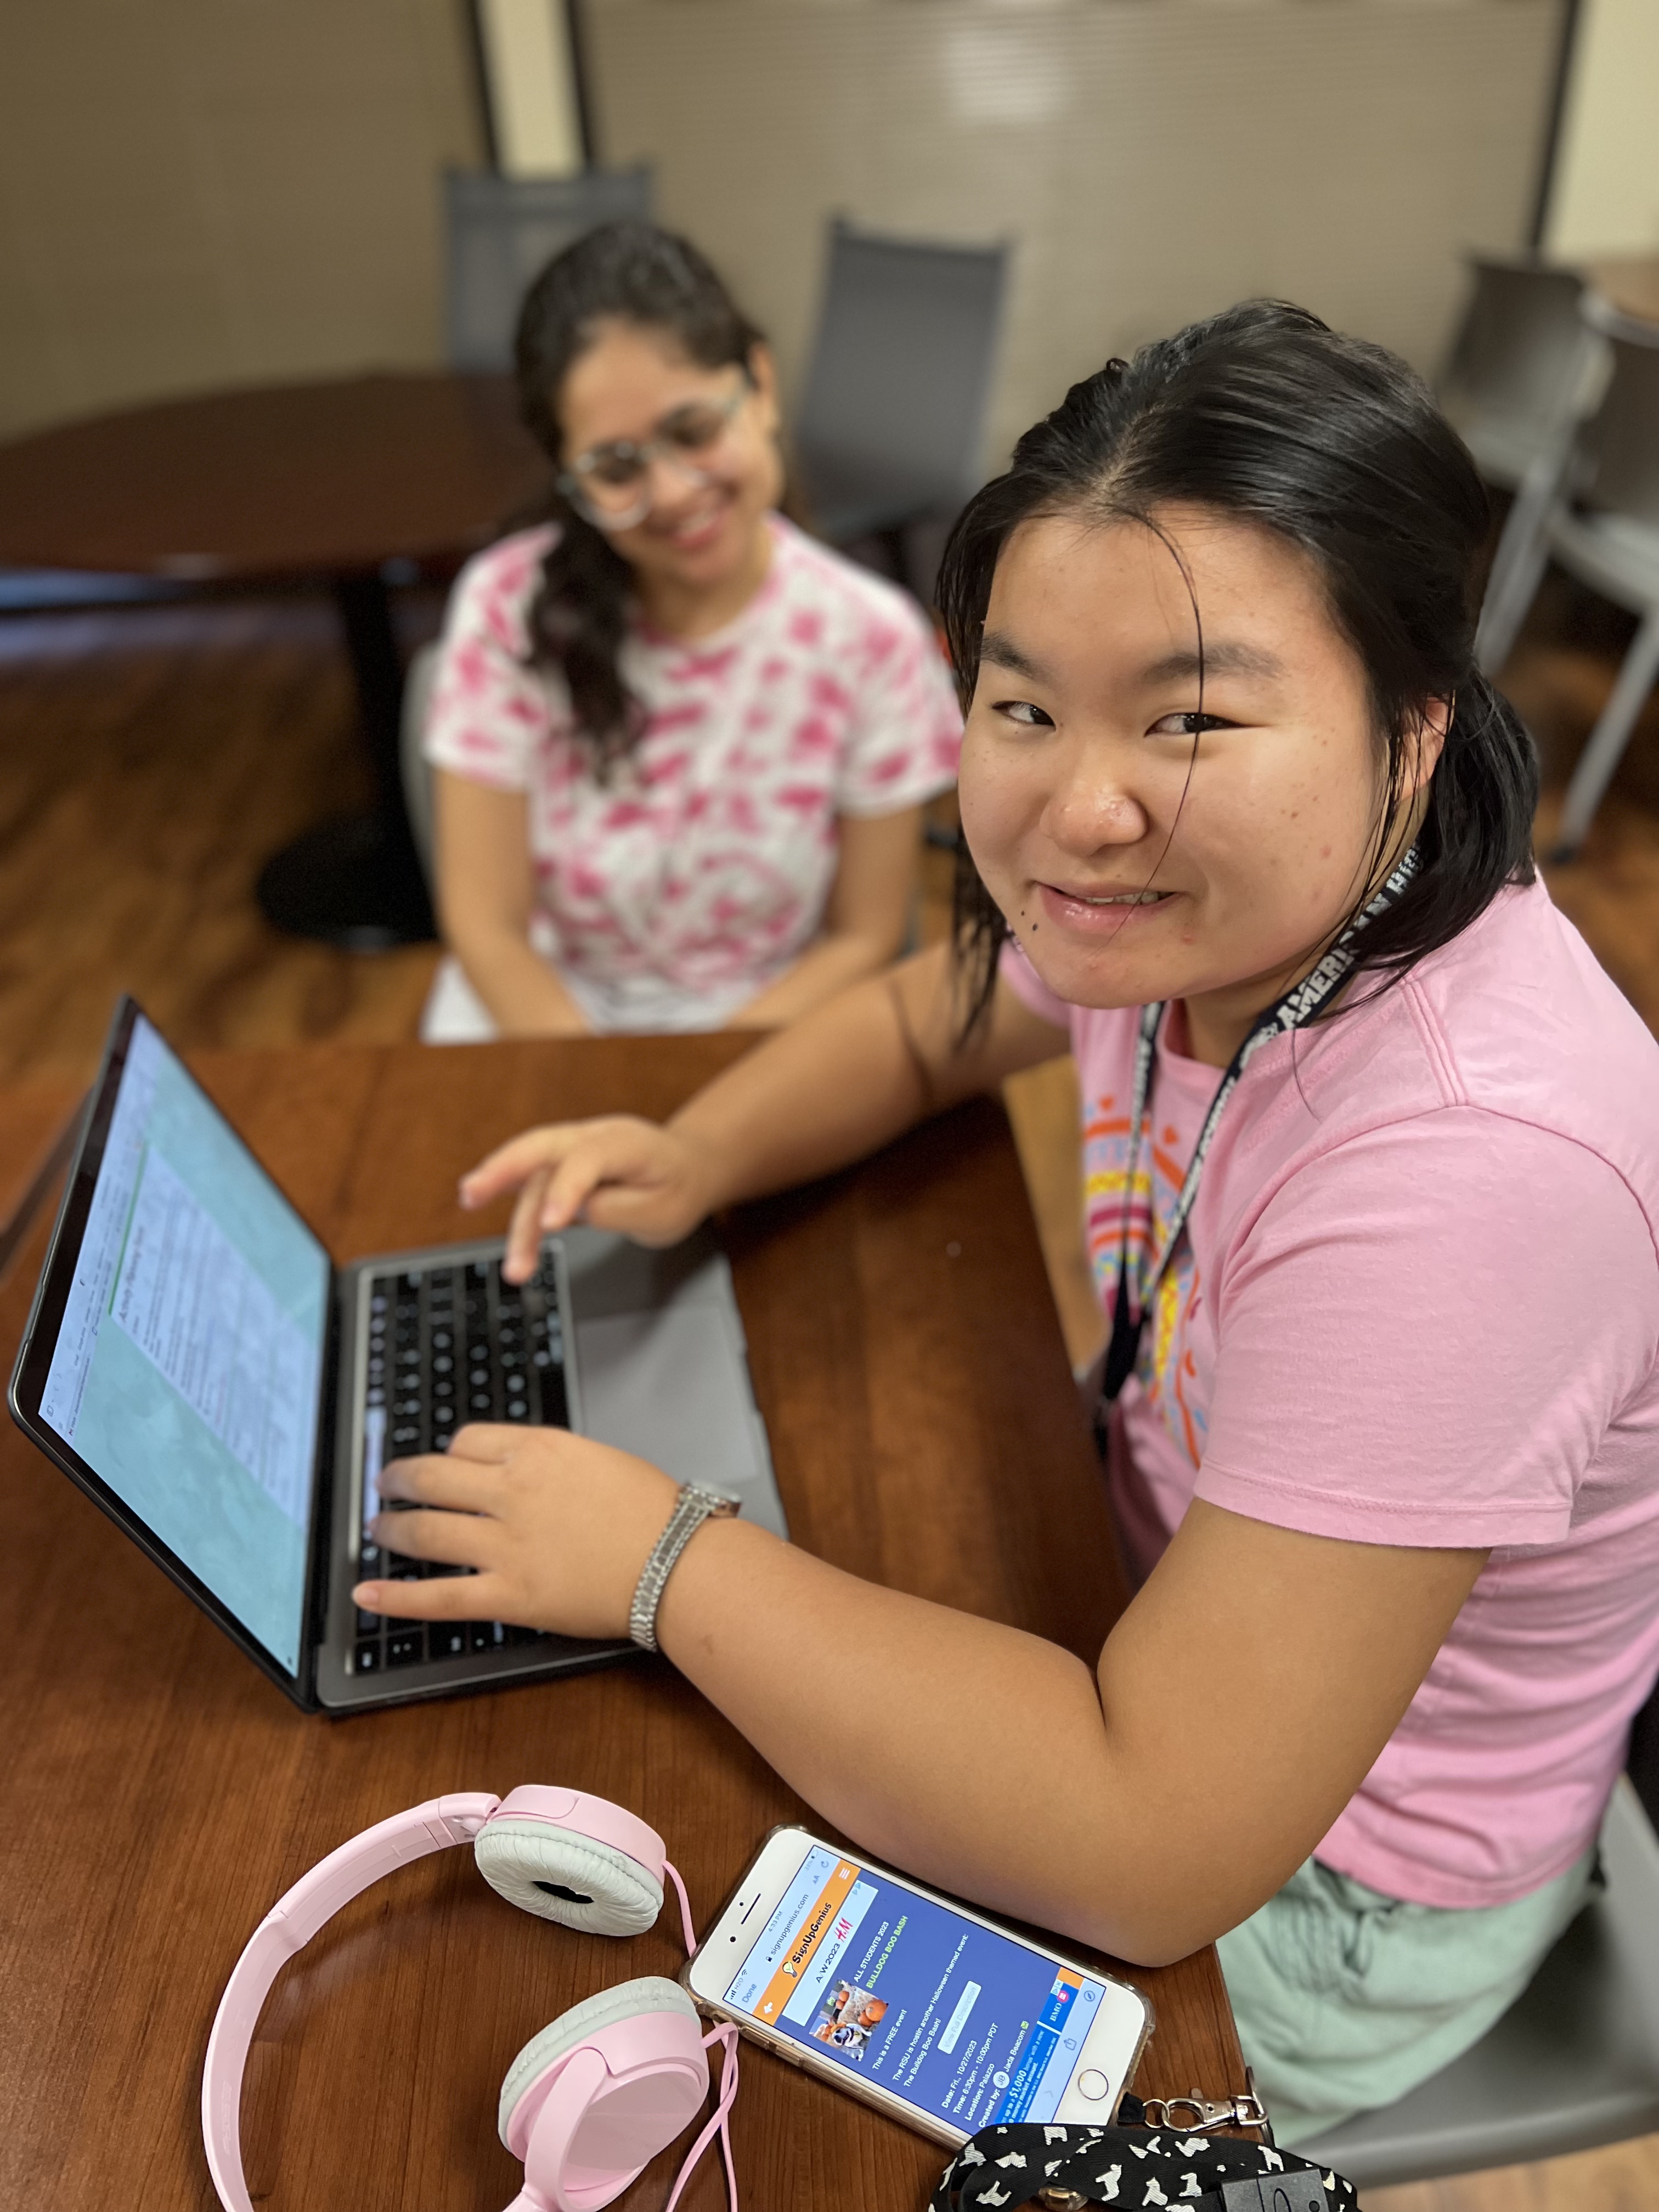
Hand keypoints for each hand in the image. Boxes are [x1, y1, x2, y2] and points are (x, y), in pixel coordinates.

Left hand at [351, 1424, 679, 1639]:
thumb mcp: (599, 1459)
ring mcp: (506, 1544)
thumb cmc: (655, 1512)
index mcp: (539, 1450)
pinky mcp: (509, 1595)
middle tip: (385, 1485)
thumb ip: (552, 1463)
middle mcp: (512, 1490)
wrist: (679, 1560)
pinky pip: (439, 1597)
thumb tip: (519, 1474)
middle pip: (433, 1477)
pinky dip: (397, 1598)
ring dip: (392, 1529)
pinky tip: (367, 1595)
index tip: (442, 1463)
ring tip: (376, 1530)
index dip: (447, 1454)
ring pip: (426, 1531)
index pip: (467, 1441)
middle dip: (400, 1480)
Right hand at [459, 1116, 719, 1277]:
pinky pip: (532, 1181)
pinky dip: (512, 1201)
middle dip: (502, 1169)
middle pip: (540, 1146)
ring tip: (515, 1269)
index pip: (588, 1159)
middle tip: (472, 1193)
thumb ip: (620, 1209)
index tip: (551, 1226)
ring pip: (533, 1176)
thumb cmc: (677, 1189)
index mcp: (626, 1142)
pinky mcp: (561, 1165)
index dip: (566, 1189)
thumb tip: (578, 1211)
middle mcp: (593, 1136)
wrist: (687, 1168)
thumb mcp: (665, 1210)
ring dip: (517, 1220)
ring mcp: (573, 1147)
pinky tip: (489, 1213)